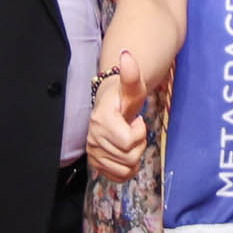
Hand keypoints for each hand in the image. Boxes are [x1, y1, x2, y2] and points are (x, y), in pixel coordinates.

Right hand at [87, 52, 149, 182]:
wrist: (111, 109)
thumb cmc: (124, 99)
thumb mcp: (132, 87)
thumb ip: (130, 74)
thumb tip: (126, 55)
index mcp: (100, 121)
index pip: (128, 142)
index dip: (139, 133)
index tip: (135, 121)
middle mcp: (93, 139)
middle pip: (129, 158)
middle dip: (138, 145)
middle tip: (134, 131)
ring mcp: (93, 154)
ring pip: (126, 169)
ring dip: (134, 157)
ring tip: (129, 141)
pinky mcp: (97, 166)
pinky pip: (120, 177)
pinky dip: (128, 169)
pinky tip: (126, 153)